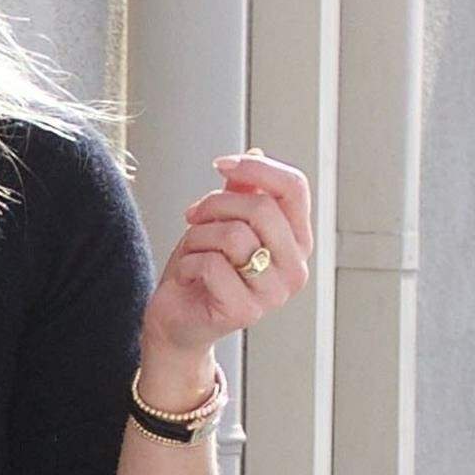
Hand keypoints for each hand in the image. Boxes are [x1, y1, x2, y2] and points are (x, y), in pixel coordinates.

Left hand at [140, 148, 313, 383]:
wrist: (177, 322)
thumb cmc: (202, 271)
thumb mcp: (223, 221)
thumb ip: (243, 192)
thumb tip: (256, 153)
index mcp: (297, 242)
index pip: (294, 188)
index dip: (257, 168)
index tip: (220, 164)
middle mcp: (294, 269)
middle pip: (261, 209)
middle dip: (216, 204)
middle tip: (193, 216)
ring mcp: (273, 295)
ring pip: (234, 236)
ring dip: (198, 236)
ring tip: (191, 250)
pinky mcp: (244, 312)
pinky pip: (212, 266)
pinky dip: (188, 263)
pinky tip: (187, 276)